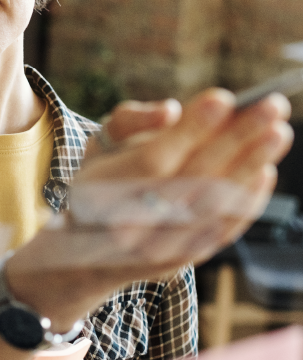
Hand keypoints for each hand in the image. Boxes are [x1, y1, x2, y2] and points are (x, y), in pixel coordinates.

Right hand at [8, 89, 292, 326]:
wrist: (81, 255)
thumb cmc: (99, 183)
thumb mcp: (99, 145)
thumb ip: (131, 120)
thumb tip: (171, 111)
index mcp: (100, 190)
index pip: (154, 159)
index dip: (191, 130)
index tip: (224, 97)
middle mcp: (128, 226)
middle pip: (193, 179)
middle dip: (236, 140)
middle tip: (272, 105)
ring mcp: (156, 248)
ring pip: (213, 206)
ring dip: (251, 167)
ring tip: (278, 132)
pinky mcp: (181, 262)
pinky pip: (222, 231)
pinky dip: (248, 201)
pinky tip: (265, 170)